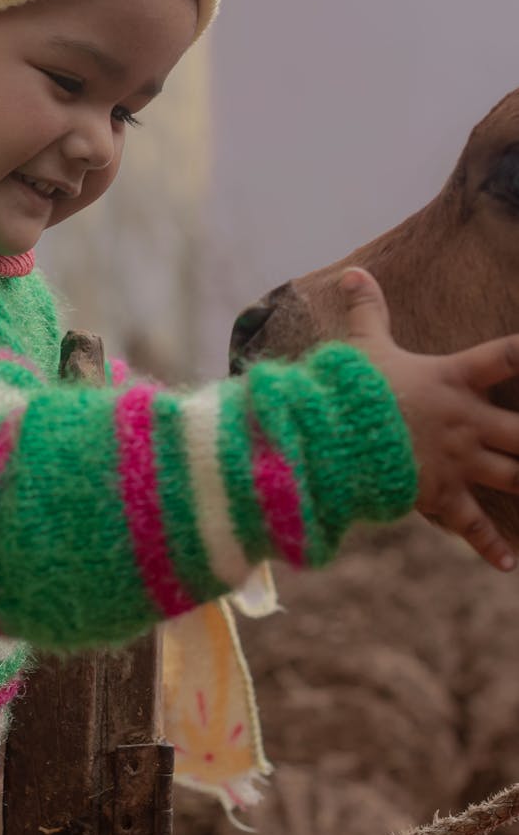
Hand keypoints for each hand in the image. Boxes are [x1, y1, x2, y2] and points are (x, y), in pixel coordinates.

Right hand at [340, 267, 518, 571]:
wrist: (333, 441)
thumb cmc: (349, 391)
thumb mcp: (362, 346)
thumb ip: (367, 309)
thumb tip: (353, 270)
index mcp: (452, 379)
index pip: (508, 357)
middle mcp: (466, 421)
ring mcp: (458, 462)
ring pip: (514, 474)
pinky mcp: (441, 496)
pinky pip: (473, 524)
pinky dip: (490, 546)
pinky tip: (510, 563)